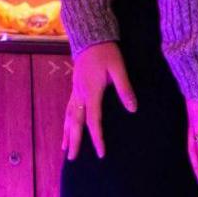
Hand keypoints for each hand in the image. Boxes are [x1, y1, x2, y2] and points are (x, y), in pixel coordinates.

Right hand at [61, 42, 135, 158]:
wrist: (90, 37)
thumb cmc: (106, 52)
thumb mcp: (118, 68)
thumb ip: (124, 88)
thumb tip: (132, 109)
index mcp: (91, 91)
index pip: (94, 120)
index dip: (98, 138)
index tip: (101, 153)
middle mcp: (80, 94)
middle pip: (75, 122)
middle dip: (74, 141)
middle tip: (71, 159)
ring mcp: (75, 91)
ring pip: (69, 116)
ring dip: (67, 133)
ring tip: (65, 148)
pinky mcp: (75, 87)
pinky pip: (69, 109)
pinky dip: (66, 121)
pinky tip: (67, 127)